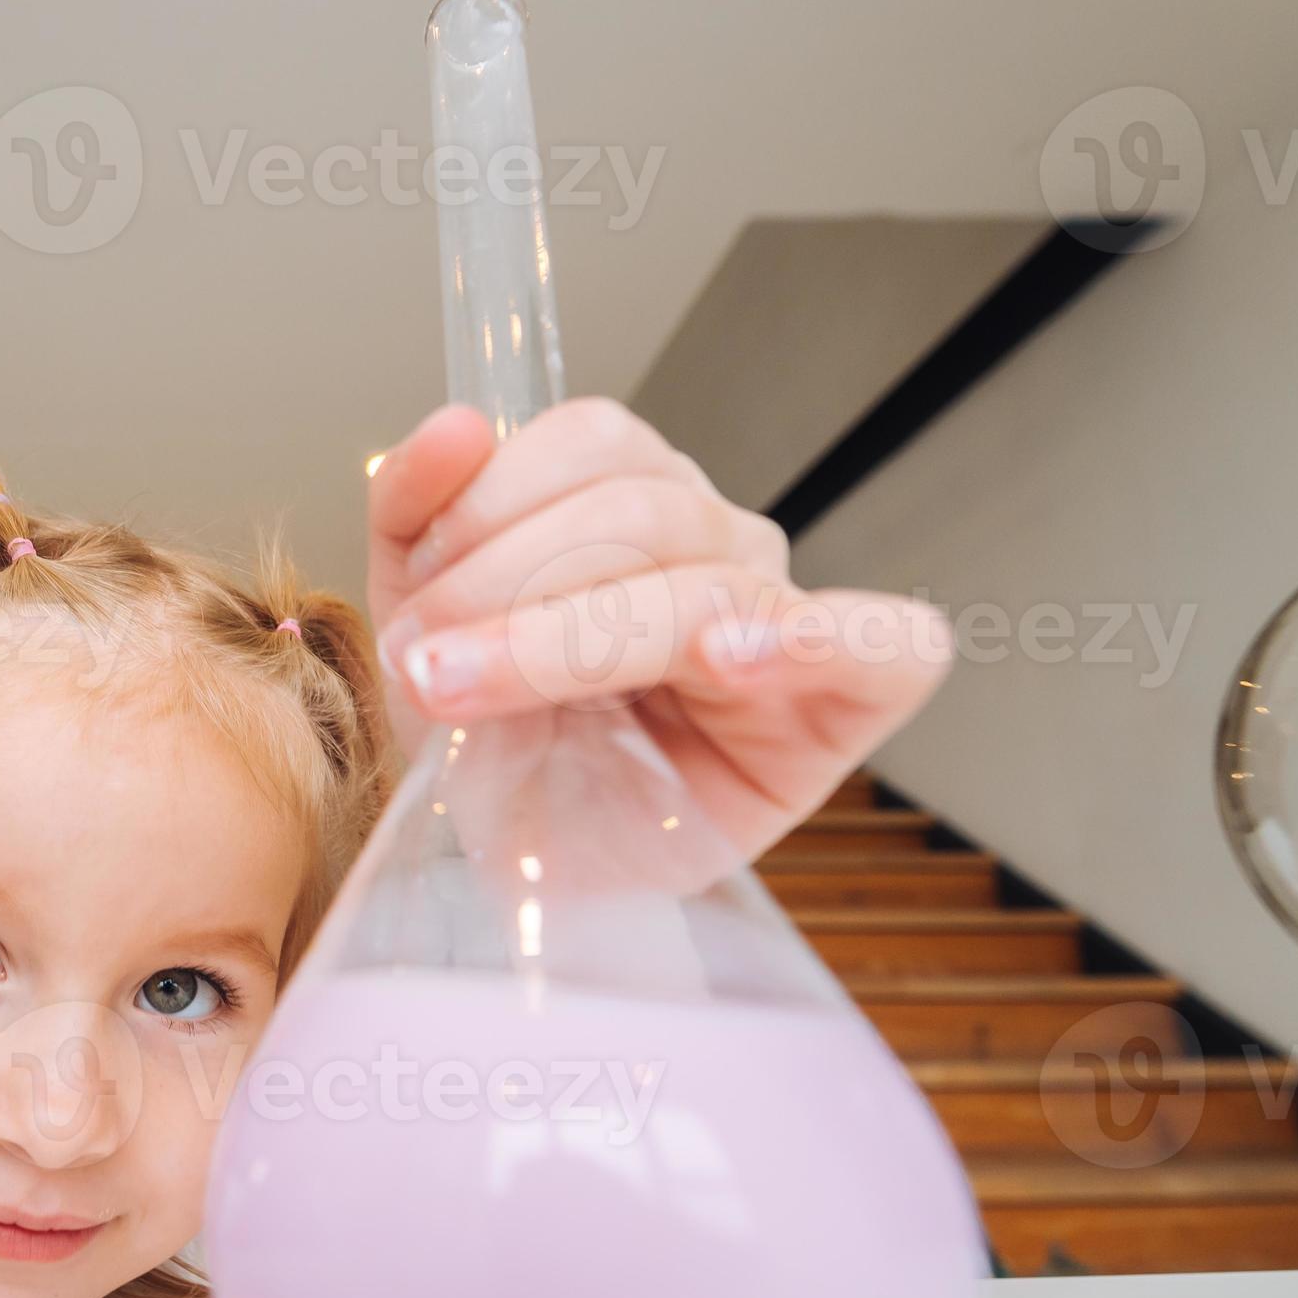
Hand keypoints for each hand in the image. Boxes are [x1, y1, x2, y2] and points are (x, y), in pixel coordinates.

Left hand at [367, 399, 950, 862]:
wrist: (533, 873)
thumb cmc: (504, 749)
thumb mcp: (426, 624)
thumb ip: (417, 516)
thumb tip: (453, 425)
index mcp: (637, 501)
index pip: (596, 440)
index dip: (494, 501)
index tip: (413, 598)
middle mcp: (722, 543)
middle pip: (639, 508)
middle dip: (508, 582)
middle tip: (426, 664)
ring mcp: (789, 615)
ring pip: (702, 581)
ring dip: (566, 637)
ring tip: (471, 688)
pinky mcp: (848, 704)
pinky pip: (884, 644)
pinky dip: (809, 639)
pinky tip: (728, 658)